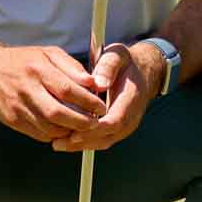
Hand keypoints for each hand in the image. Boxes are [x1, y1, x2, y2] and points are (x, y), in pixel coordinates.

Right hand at [0, 44, 107, 142]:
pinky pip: (38, 134)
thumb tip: (94, 83)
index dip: (87, 101)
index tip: (101, 107)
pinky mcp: (12, 120)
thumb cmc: (24, 61)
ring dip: (69, 131)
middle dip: (81, 122)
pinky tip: (64, 129)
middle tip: (95, 122)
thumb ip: (73, 68)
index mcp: (38, 69)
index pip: (67, 89)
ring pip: (49, 127)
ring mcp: (17, 107)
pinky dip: (55, 134)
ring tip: (82, 127)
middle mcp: (26, 89)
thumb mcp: (49, 54)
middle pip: (57, 113)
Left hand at [47, 41, 164, 152]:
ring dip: (81, 146)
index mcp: (131, 100)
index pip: (114, 121)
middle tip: (59, 143)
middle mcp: (131, 117)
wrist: (142, 72)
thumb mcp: (117, 56)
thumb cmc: (126, 63)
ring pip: (104, 142)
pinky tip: (67, 141)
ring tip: (59, 144)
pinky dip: (85, 142)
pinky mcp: (118, 129)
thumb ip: (108, 67)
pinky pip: (102, 140)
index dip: (94, 129)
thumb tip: (99, 83)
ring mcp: (126, 125)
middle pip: (107, 137)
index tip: (74, 132)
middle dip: (83, 142)